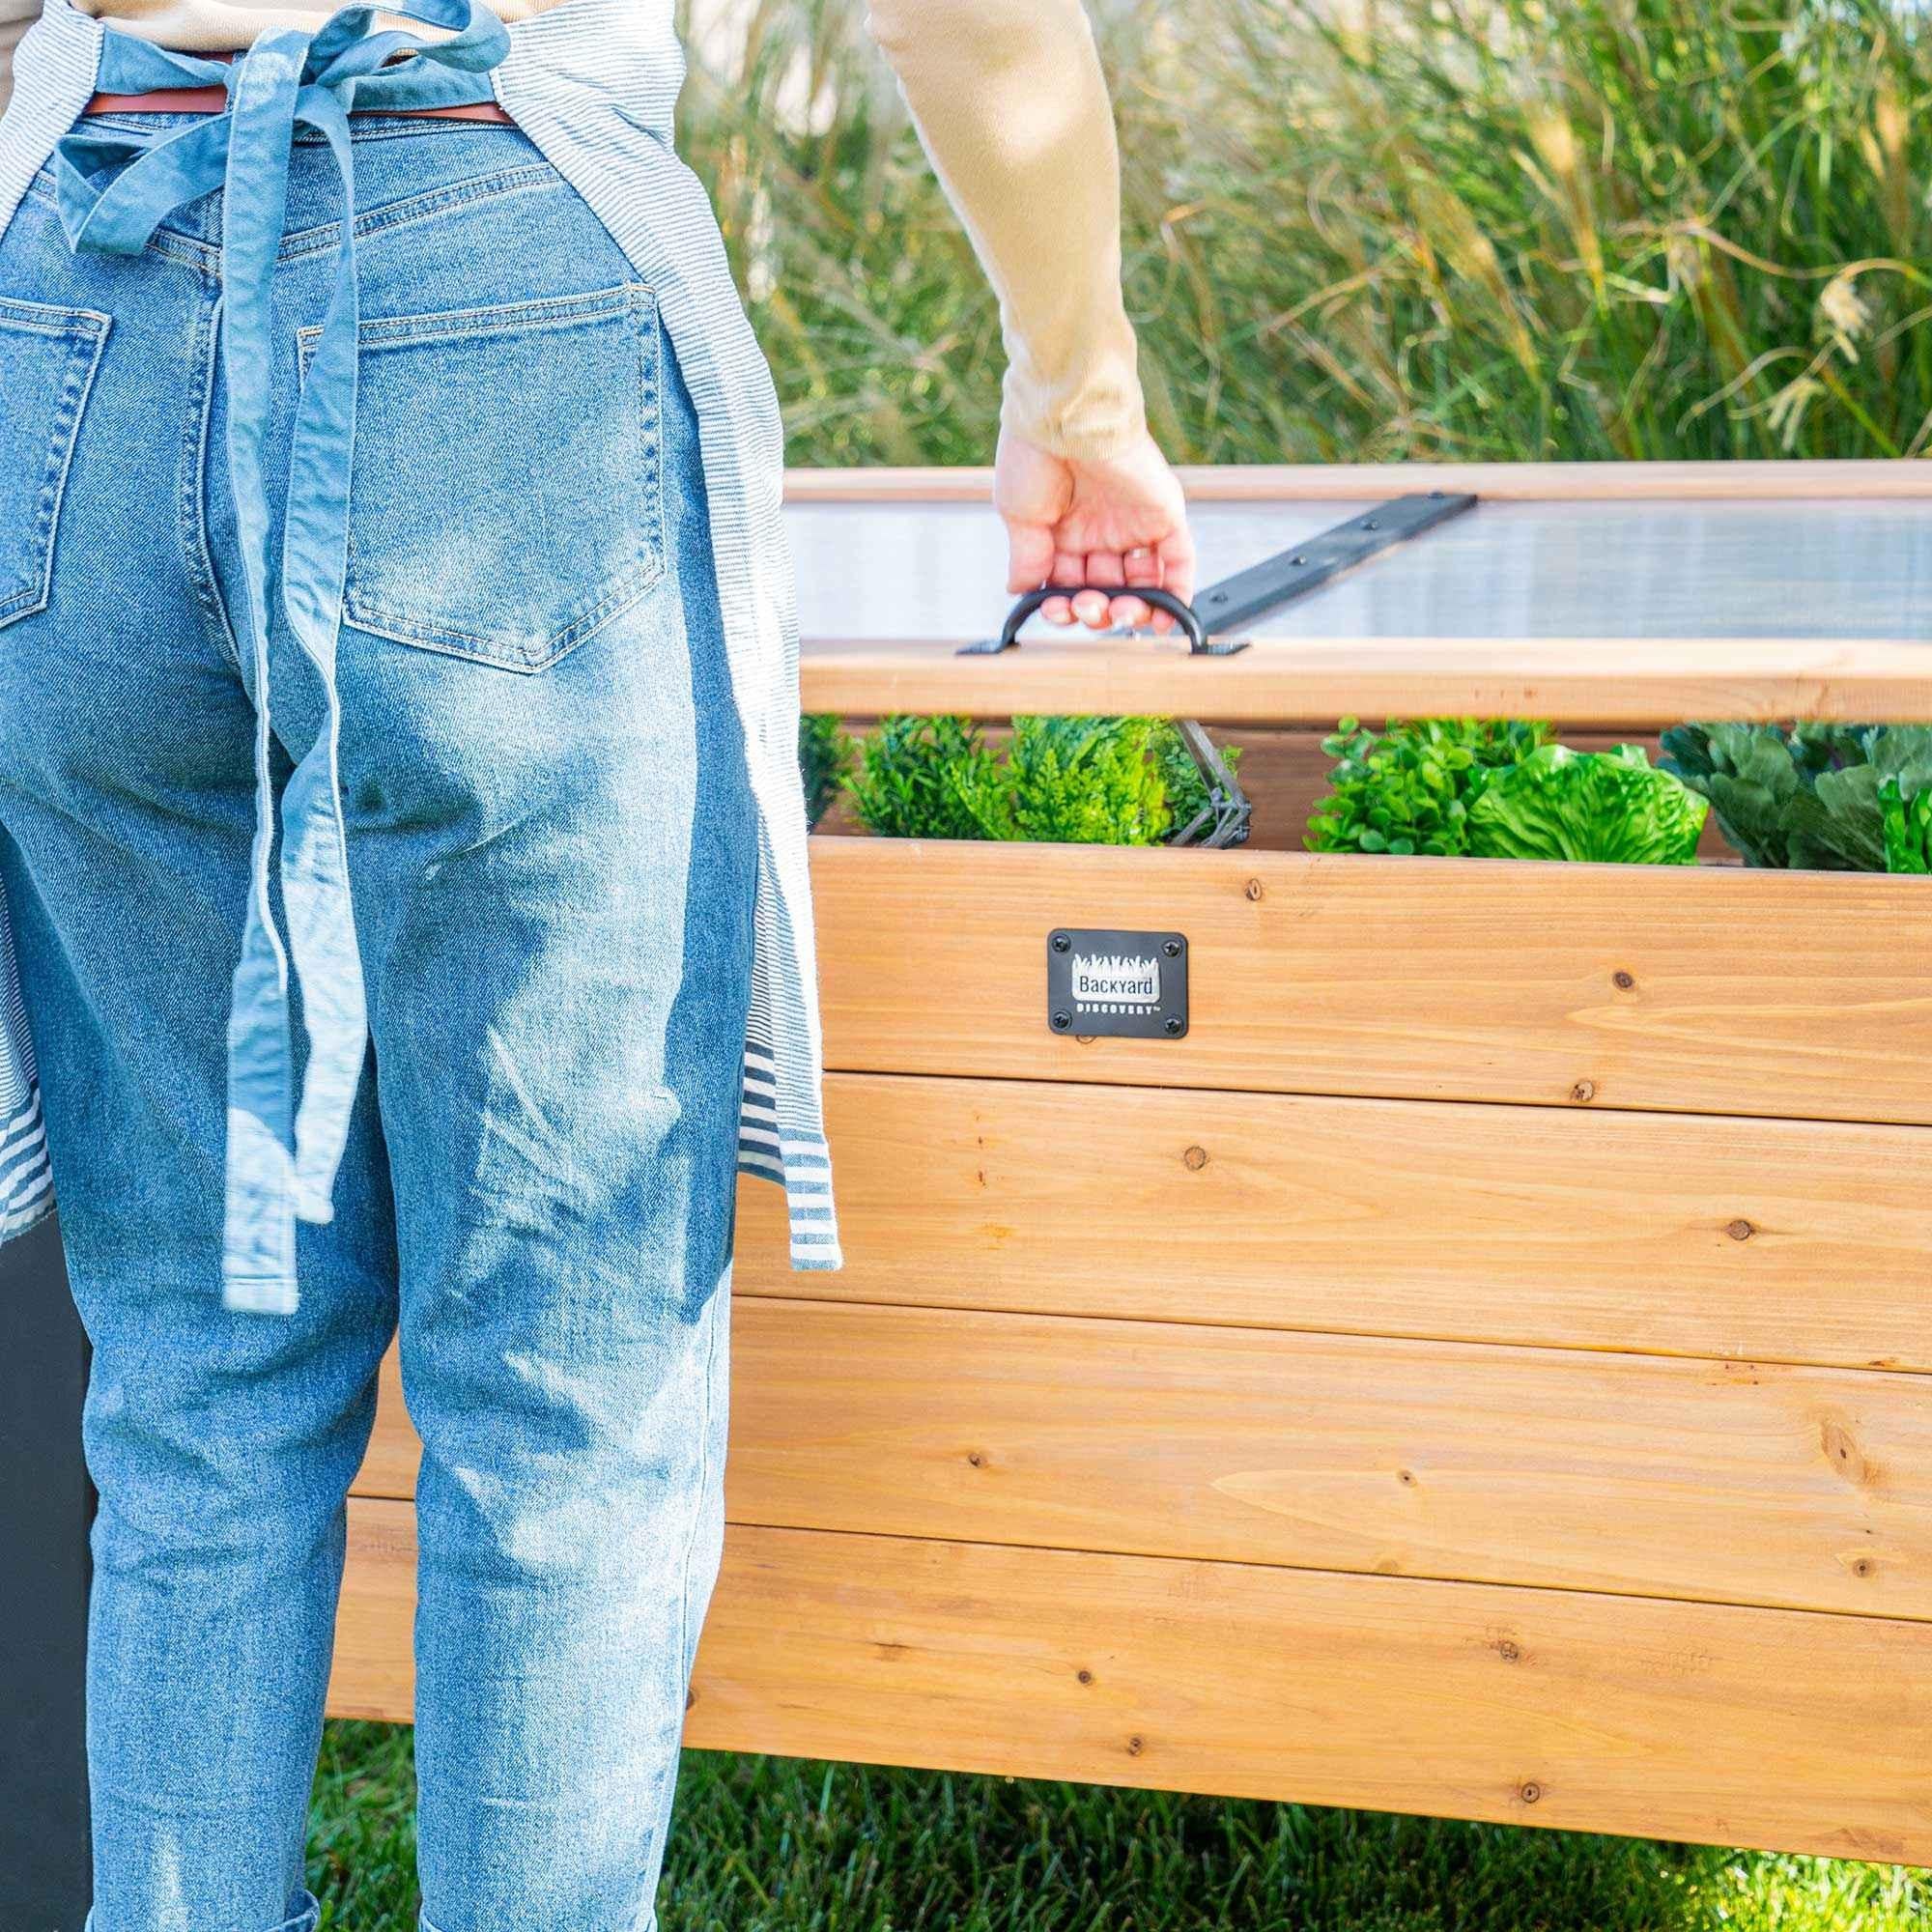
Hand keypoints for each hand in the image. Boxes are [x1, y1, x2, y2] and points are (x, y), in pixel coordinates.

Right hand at [993, 425, 1196, 633]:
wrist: (1065, 414)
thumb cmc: (1034, 454)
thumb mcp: (1019, 515)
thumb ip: (1027, 559)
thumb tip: (1020, 593)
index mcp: (1066, 530)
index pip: (1071, 583)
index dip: (1065, 605)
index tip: (1055, 610)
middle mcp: (1101, 529)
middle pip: (1106, 588)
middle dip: (1097, 610)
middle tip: (1087, 608)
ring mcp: (1135, 524)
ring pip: (1142, 584)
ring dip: (1132, 610)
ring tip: (1118, 613)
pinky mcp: (1165, 515)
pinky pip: (1179, 562)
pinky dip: (1175, 595)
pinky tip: (1162, 619)